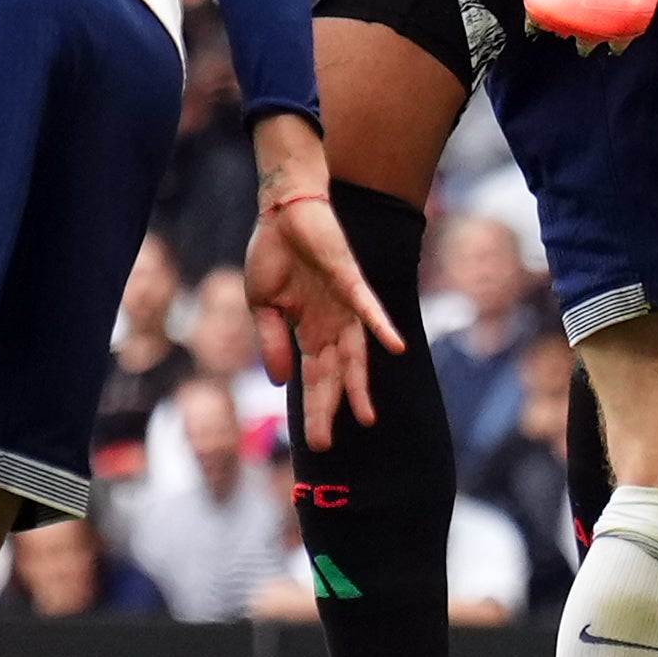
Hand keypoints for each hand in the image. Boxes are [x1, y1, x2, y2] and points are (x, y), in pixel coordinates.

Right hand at [243, 130, 385, 441]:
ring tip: (366, 418)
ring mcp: (343, 304)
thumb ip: (271, 342)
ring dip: (360, 384)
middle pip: (334, 375)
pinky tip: (395, 348)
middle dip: (331, 409)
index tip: (316, 444)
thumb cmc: (274, 254)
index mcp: (308, 331)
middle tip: (328, 446)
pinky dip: (382, 327)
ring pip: (356, 353)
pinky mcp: (350, 280)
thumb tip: (276, 382)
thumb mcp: (262, 306)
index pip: (314, 379)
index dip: (316, 410)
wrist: (283, 210)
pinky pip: (369, 308)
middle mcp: (331, 323)